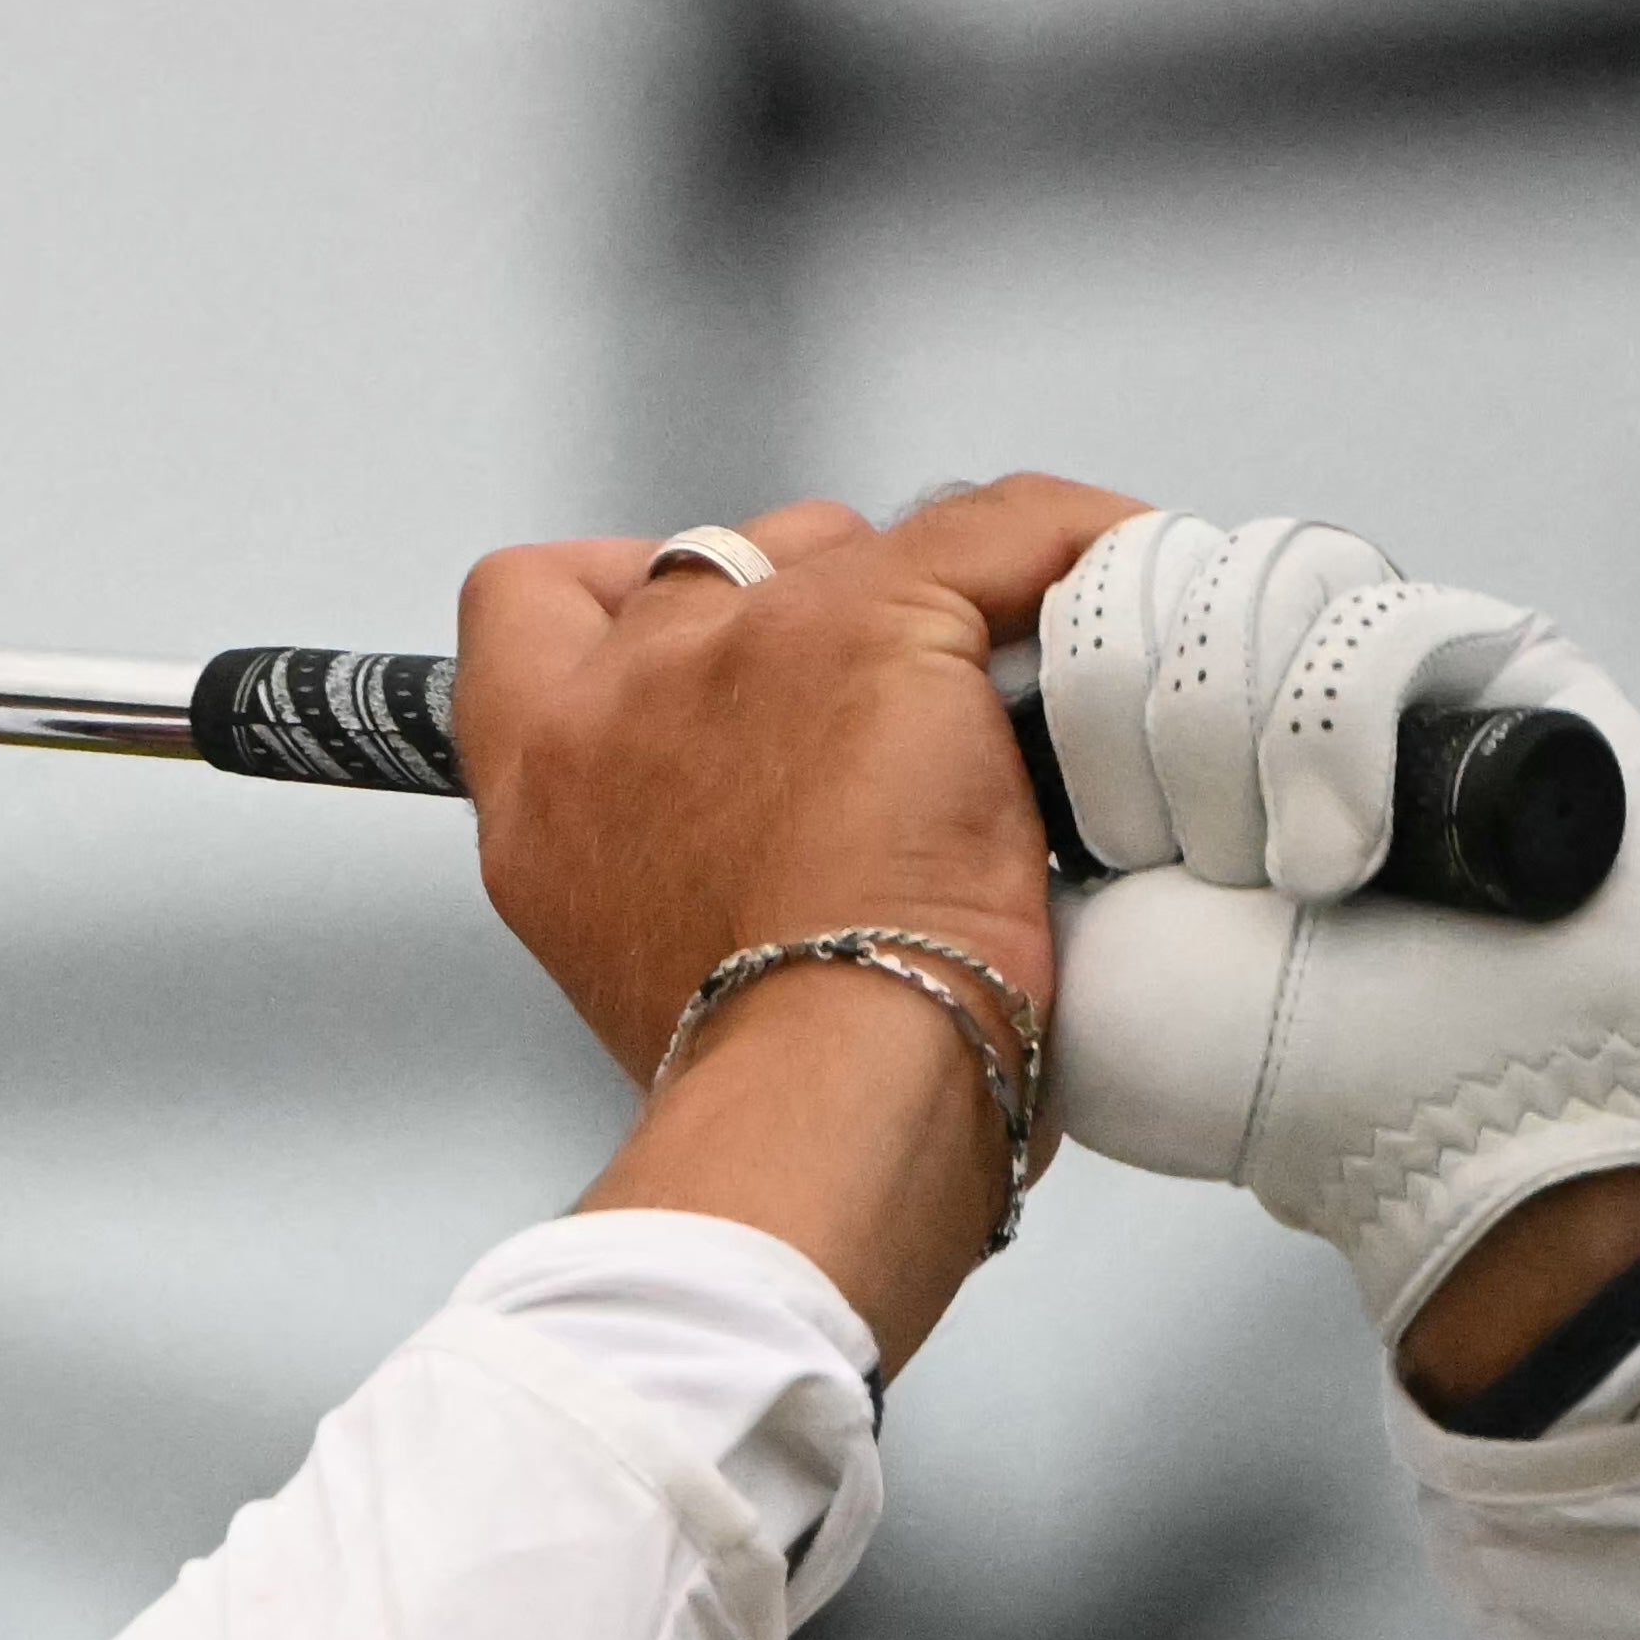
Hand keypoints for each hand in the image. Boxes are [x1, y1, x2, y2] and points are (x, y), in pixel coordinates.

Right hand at [460, 475, 1139, 1370]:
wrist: (833, 1105)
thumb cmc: (774, 1086)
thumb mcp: (663, 975)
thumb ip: (680, 864)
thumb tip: (772, 846)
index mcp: (546, 799)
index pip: (528, 607)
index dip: (617, 599)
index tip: (706, 651)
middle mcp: (618, 705)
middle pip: (705, 559)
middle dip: (797, 608)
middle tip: (886, 720)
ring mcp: (738, 651)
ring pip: (846, 543)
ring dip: (922, 600)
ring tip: (996, 711)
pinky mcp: (873, 629)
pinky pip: (1004, 534)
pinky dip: (1070, 550)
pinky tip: (1111, 594)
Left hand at [1030, 510, 1639, 1349]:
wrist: (1401, 1146)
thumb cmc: (1228, 1068)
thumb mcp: (1040, 917)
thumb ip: (998, 769)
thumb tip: (986, 636)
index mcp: (1157, 706)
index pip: (1085, 565)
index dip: (1071, 661)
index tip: (1066, 809)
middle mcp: (1271, 663)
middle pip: (1168, 558)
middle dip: (1134, 717)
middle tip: (1157, 859)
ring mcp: (1386, 654)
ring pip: (1268, 577)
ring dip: (1229, 742)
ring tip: (1251, 875)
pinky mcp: (1504, 666)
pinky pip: (1379, 625)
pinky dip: (1328, 742)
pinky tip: (1328, 861)